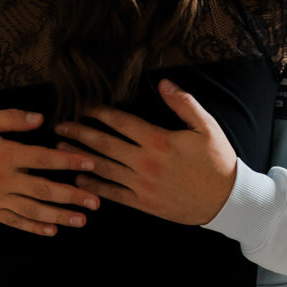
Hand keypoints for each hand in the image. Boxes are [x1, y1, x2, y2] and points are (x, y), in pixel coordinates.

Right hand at [0, 109, 99, 236]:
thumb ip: (12, 118)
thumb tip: (41, 118)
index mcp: (5, 154)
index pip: (44, 159)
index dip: (69, 161)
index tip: (92, 162)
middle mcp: (4, 180)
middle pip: (44, 190)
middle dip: (73, 196)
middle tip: (96, 201)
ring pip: (33, 211)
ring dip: (59, 216)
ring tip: (81, 220)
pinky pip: (14, 222)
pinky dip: (34, 228)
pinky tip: (52, 231)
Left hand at [53, 80, 236, 226]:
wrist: (226, 201)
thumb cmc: (217, 161)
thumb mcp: (206, 127)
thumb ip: (184, 103)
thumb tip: (163, 83)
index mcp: (159, 141)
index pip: (121, 122)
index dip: (100, 113)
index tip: (85, 106)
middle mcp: (145, 162)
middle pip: (105, 144)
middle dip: (80, 133)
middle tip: (60, 126)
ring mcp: (142, 185)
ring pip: (103, 169)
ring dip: (80, 158)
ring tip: (60, 150)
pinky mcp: (143, 204)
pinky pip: (113, 194)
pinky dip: (94, 187)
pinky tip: (79, 180)